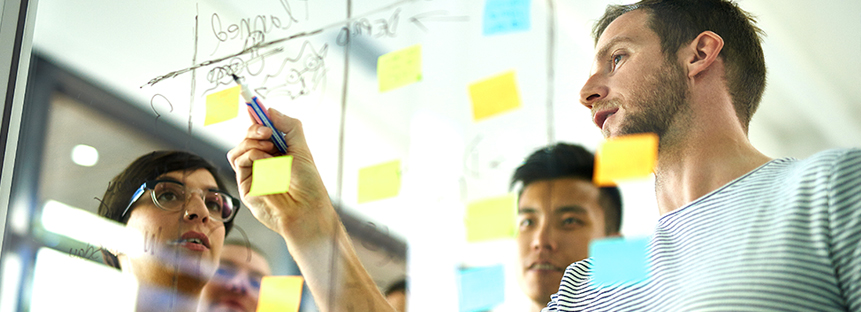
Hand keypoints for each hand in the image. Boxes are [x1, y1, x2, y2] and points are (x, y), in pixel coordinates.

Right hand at [227, 108, 330, 235]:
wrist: (306, 208)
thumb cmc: (308, 184)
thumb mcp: (302, 148)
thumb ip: (288, 126)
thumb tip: (269, 110)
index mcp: (278, 152)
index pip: (261, 130)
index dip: (256, 116)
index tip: (251, 101)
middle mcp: (264, 161)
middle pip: (247, 137)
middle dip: (255, 128)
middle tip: (268, 132)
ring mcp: (254, 173)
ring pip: (238, 148)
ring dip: (252, 142)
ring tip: (270, 148)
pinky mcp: (246, 184)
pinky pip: (239, 161)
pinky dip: (252, 155)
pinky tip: (266, 161)